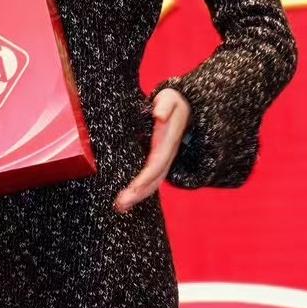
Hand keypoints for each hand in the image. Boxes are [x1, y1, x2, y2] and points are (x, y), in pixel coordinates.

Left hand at [114, 87, 190, 213]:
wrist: (186, 108)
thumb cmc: (173, 102)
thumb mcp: (170, 99)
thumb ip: (165, 106)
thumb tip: (159, 115)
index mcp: (166, 143)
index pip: (156, 164)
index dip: (145, 177)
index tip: (133, 188)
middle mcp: (165, 155)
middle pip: (154, 179)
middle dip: (138, 193)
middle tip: (120, 205)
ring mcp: (163, 160)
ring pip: (152, 183)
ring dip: (137, 196)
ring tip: (120, 208)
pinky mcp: (158, 161)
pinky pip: (150, 179)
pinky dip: (139, 190)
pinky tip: (126, 200)